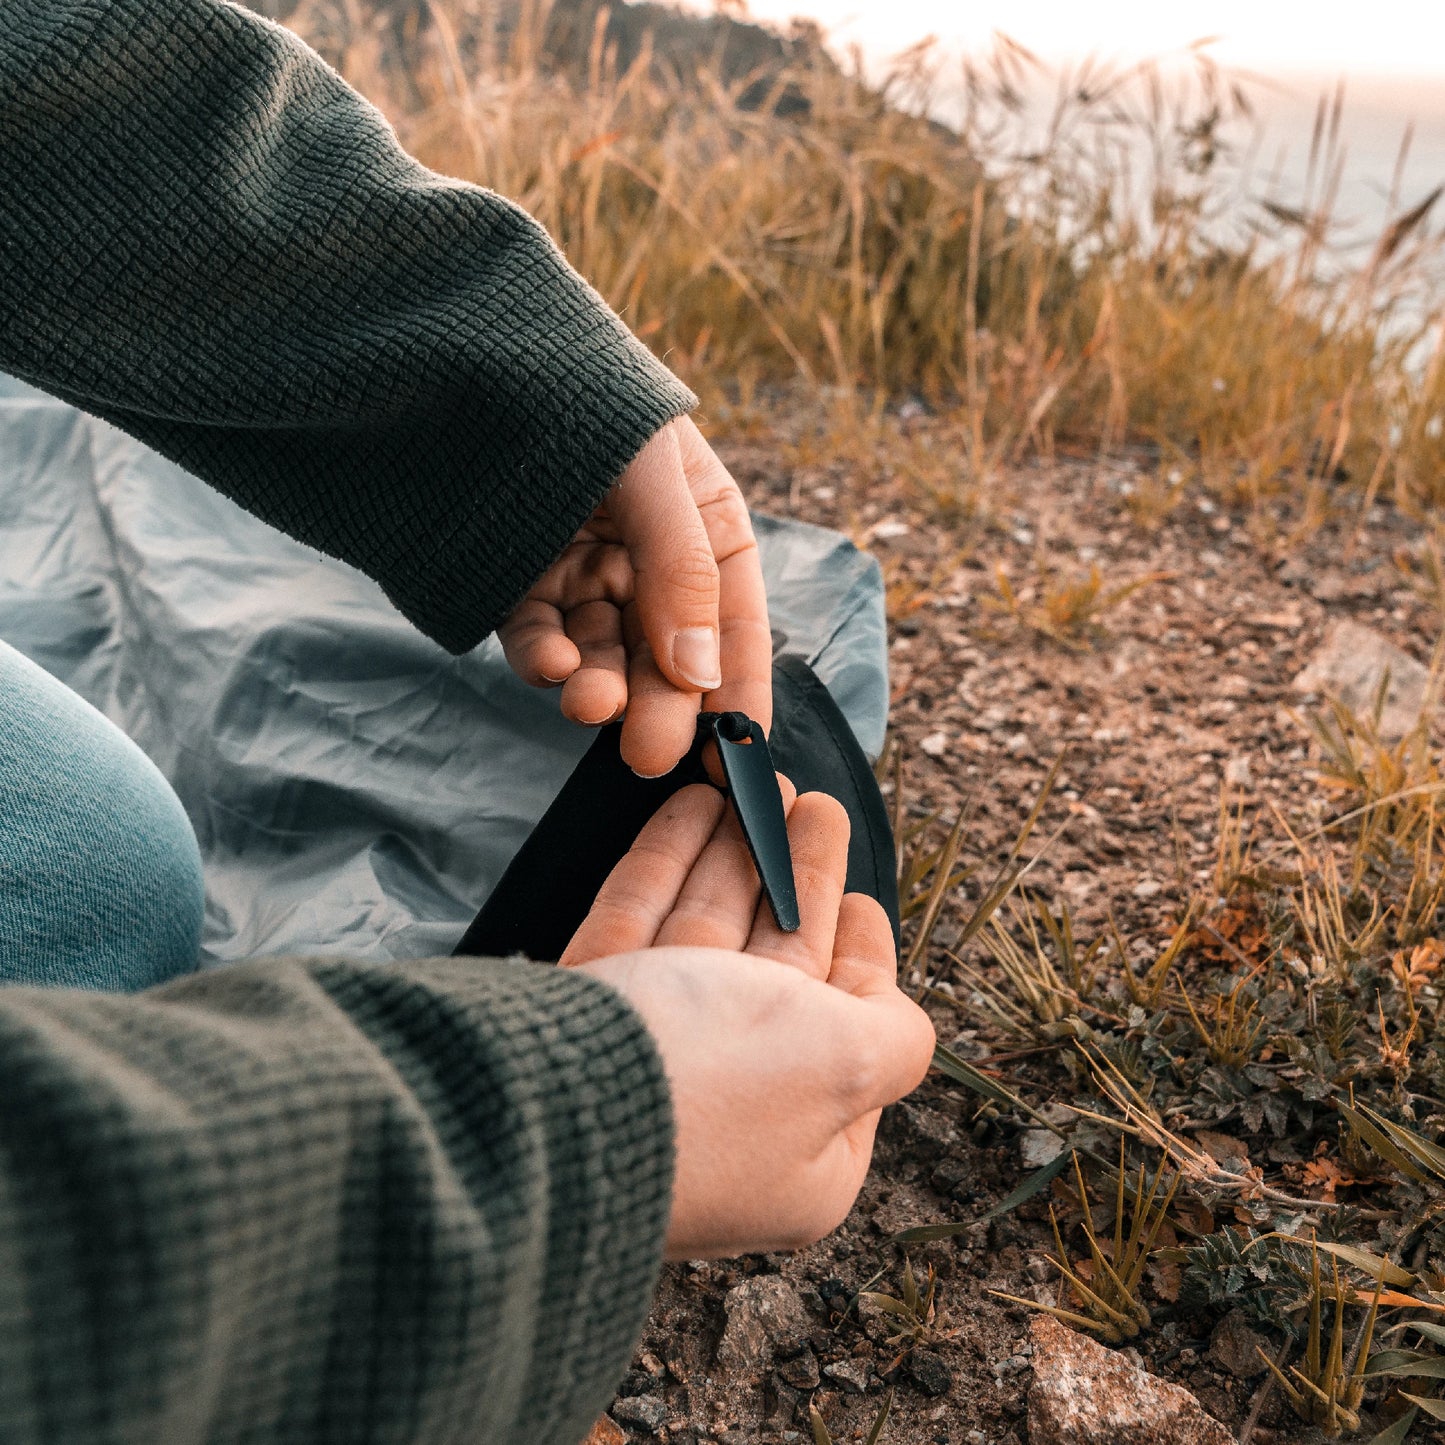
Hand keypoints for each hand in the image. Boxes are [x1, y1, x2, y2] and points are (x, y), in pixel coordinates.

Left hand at [497, 417, 771, 778]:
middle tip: (651, 752)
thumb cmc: (586, 394)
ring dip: (601, 686)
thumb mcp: (652, 469)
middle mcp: (651, 564)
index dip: (740, 686)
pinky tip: (552, 666)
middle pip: (666, 654)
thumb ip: (682, 567)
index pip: (734, 622)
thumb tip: (702, 673)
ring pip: (604, 654)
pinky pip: (540, 637)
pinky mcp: (523, 587)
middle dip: (660, 703)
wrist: (472, 351)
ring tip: (589, 705)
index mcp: (707, 530)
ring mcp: (586, 577)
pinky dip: (545, 658)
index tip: (740, 749)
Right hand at [564, 783, 934, 1257]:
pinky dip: (669, 859)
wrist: (551, 1104)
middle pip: (775, 966)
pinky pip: (640, 919)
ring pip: (707, 932)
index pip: (844, 1034)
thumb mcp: (847, 1065)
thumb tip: (896, 1019)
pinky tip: (695, 806)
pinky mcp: (591, 1008)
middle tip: (813, 807)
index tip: (862, 901)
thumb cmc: (717, 1087)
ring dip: (738, 853)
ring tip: (763, 783)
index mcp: (800, 1137)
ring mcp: (653, 1052)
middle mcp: (728, 1099)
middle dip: (798, 881)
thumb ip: (893, 1036)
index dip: (859, 958)